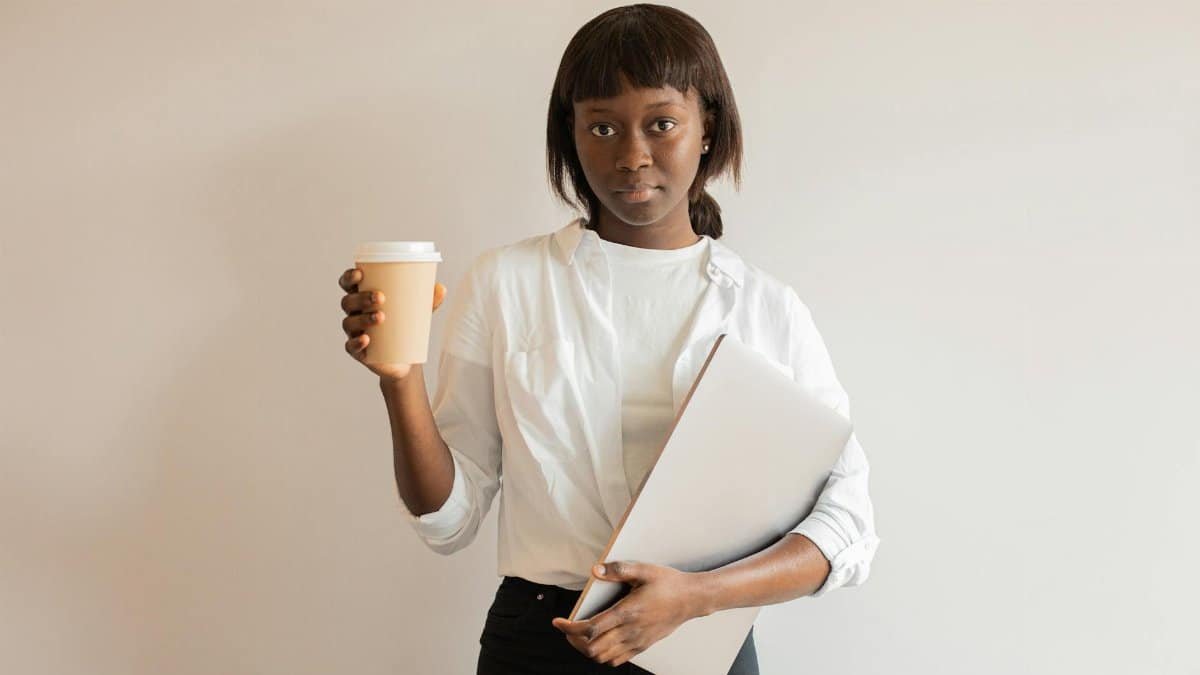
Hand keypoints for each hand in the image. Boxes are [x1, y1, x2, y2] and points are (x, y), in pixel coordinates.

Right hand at [338, 266, 445, 380]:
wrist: (406, 359)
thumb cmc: (406, 326)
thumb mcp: (419, 312)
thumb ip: (429, 300)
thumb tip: (442, 288)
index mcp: (362, 298)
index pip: (348, 284)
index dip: (348, 277)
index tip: (359, 274)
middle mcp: (354, 314)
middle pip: (348, 302)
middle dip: (361, 297)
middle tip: (381, 298)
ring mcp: (354, 333)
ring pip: (349, 323)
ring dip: (362, 318)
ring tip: (381, 317)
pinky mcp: (358, 352)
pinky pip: (351, 347)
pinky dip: (356, 342)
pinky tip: (366, 338)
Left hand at [552, 561, 705, 667]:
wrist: (692, 599)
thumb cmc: (668, 583)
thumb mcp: (643, 570)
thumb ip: (618, 569)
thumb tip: (595, 569)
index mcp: (627, 612)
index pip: (590, 629)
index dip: (569, 628)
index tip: (558, 622)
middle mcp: (630, 631)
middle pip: (592, 648)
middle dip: (573, 640)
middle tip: (566, 628)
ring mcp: (637, 641)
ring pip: (603, 657)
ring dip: (586, 649)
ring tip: (580, 636)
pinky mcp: (643, 645)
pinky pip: (617, 659)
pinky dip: (603, 655)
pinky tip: (600, 642)